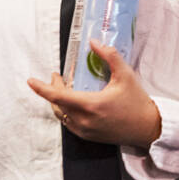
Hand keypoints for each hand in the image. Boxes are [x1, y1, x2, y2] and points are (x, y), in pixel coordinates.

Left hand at [26, 40, 161, 148]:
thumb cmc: (137, 101)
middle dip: (52, 90)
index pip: (58, 96)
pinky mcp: (88, 137)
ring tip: (63, 88)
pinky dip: (65, 112)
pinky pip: (69, 124)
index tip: (31, 81)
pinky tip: (72, 103)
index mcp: (91, 105)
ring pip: (61, 115)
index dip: (42, 88)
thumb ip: (109, 56)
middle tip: (56, 77)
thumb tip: (93, 42)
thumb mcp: (125, 75)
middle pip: (57, 105)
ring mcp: (85, 131)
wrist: (148, 128)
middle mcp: (84, 120)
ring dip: (58, 101)